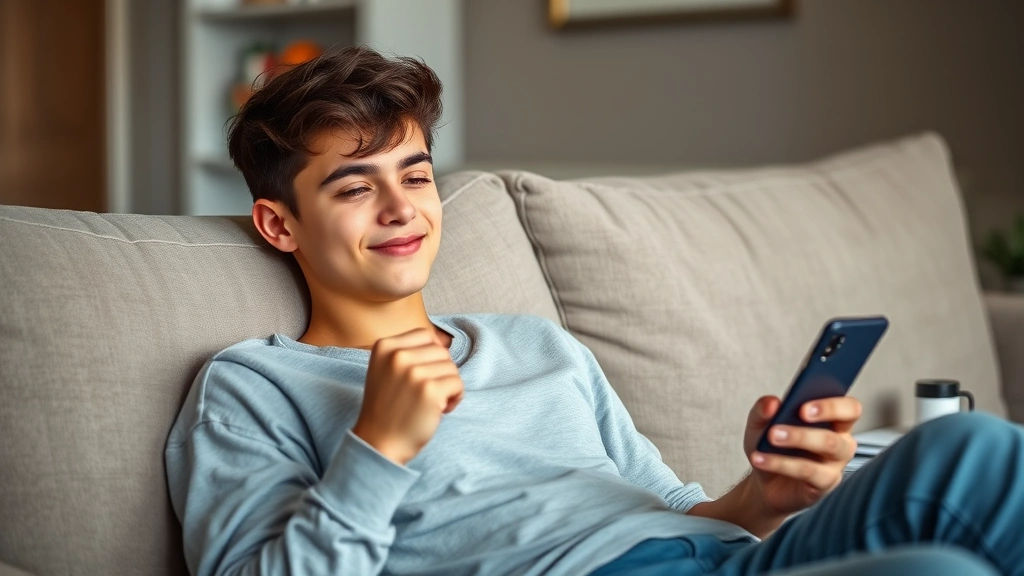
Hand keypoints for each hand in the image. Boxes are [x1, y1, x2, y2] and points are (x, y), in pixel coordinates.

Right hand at [351, 327, 463, 464]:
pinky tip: (440, 410)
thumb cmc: (388, 408)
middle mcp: (397, 355)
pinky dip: (455, 398)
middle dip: (440, 372)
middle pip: (441, 351)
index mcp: (384, 346)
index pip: (425, 335)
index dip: (430, 356)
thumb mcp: (385, 370)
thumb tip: (441, 342)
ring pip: (452, 367)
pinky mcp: (430, 390)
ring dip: (448, 386)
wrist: (379, 443)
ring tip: (432, 402)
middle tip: (427, 394)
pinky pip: (458, 384)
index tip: (420, 377)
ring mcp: (413, 372)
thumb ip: (406, 352)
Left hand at [743, 395, 861, 516]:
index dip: (833, 401)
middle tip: (800, 412)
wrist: (765, 482)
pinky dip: (781, 463)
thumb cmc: (771, 447)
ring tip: (773, 436)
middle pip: (847, 420)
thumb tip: (772, 402)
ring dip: (800, 437)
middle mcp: (841, 439)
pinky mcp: (825, 483)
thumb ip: (763, 410)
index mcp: (831, 419)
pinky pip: (809, 471)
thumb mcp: (760, 425)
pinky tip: (761, 459)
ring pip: (830, 444)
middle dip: (825, 411)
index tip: (809, 399)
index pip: (848, 406)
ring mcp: (836, 463)